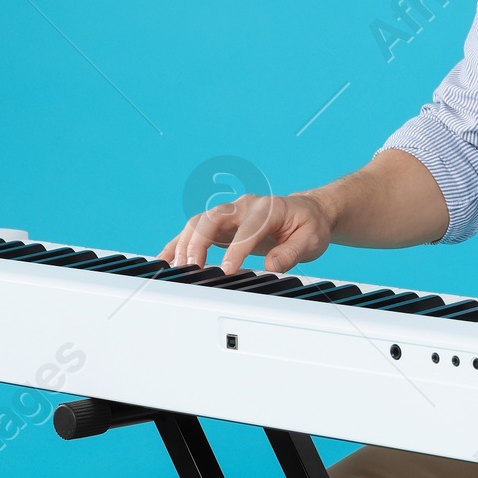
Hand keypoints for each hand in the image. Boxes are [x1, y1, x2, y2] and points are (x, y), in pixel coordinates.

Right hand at [159, 190, 332, 273]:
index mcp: (267, 208)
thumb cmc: (308, 225)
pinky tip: (166, 258)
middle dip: (199, 242)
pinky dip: (179, 243)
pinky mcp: (221, 224)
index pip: (247, 228)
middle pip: (213, 218)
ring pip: (199, 223)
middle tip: (193, 268)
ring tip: (176, 268)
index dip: (235, 250)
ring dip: (184, 244)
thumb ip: (292, 253)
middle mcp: (244, 206)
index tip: (227, 270)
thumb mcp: (311, 240)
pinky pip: (195, 231)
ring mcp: (229, 213)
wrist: (306, 212)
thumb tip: (273, 266)